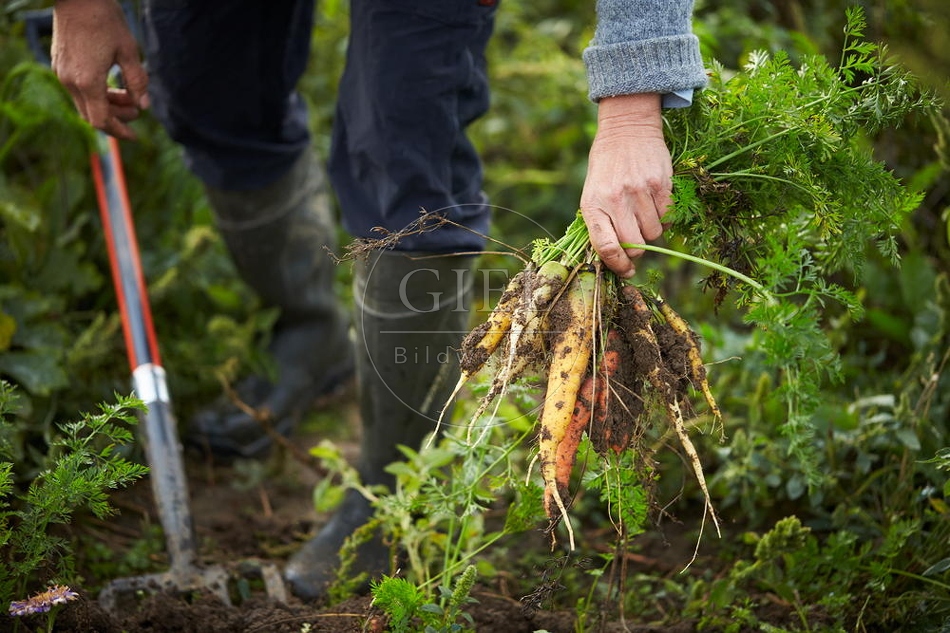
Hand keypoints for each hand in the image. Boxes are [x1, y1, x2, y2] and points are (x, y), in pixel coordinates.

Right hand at [52, 0, 148, 139]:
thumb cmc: (106, 20)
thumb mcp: (129, 52)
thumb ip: (137, 82)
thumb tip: (144, 106)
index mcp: (88, 81)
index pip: (101, 121)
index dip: (119, 132)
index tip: (135, 137)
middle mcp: (71, 81)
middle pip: (93, 116)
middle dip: (117, 118)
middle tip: (136, 109)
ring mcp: (62, 73)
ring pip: (85, 104)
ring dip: (107, 105)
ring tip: (128, 96)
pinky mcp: (60, 65)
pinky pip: (78, 91)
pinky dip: (96, 94)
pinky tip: (112, 84)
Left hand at [579, 93, 672, 278]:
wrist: (626, 130)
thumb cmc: (606, 167)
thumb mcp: (592, 193)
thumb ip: (601, 224)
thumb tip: (615, 259)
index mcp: (593, 205)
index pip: (606, 248)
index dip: (618, 266)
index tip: (626, 271)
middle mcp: (616, 200)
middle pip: (635, 247)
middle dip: (636, 250)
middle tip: (635, 238)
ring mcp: (639, 192)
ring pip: (654, 234)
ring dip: (650, 231)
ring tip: (642, 213)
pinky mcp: (661, 184)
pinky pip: (668, 218)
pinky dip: (664, 218)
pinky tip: (655, 204)